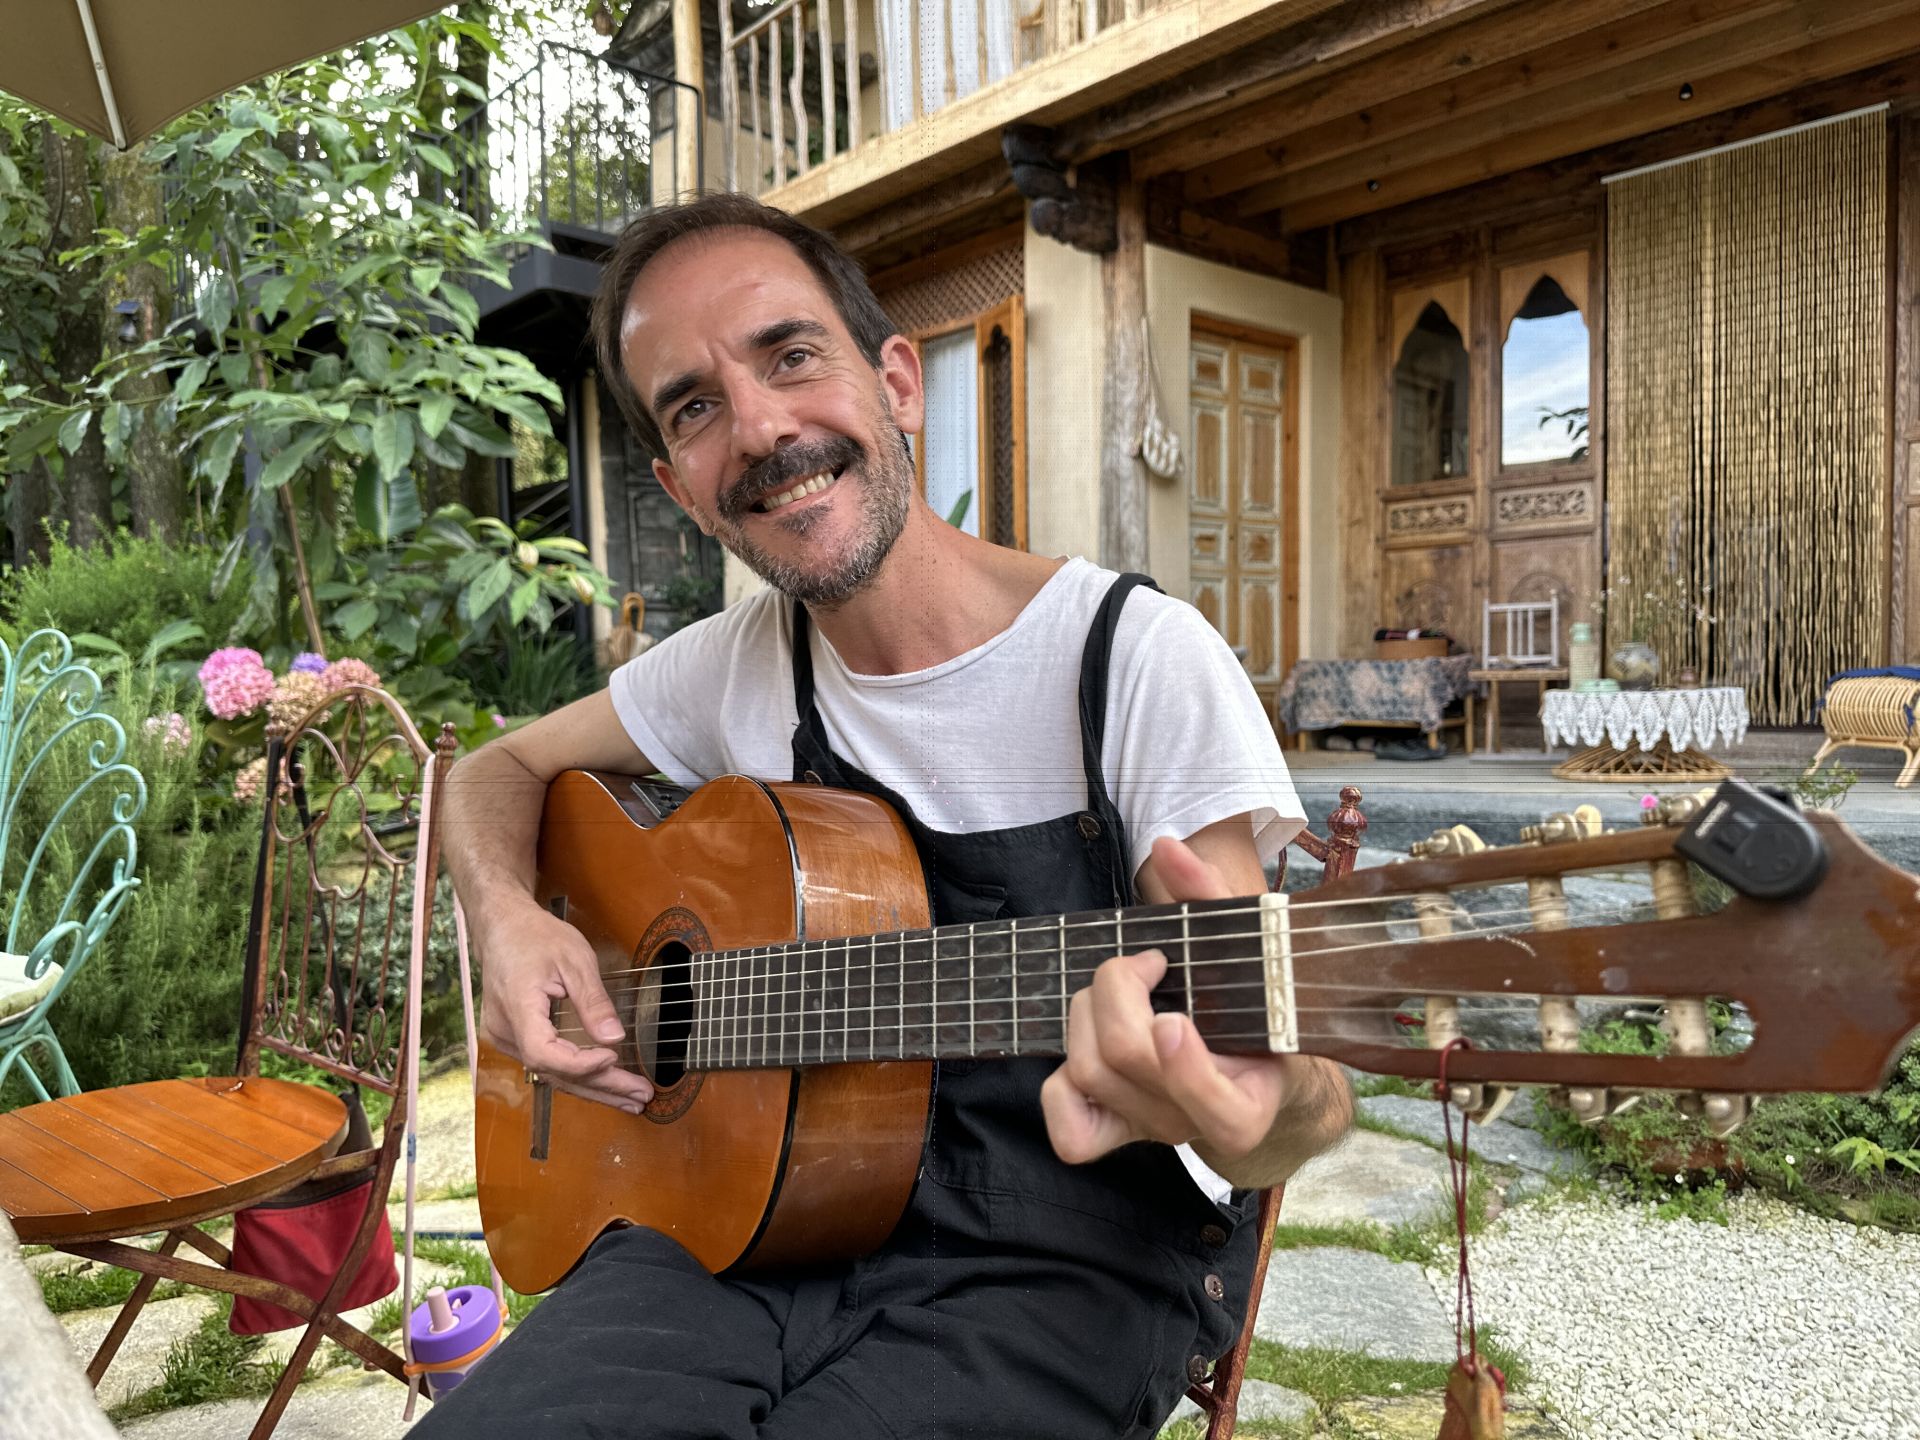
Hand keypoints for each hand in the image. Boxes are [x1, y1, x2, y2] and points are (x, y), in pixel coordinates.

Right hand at [478, 901, 653, 1112]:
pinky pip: (546, 1064)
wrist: (503, 928)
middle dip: (600, 1086)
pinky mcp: (513, 1039)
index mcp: (516, 1007)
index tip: (614, 1057)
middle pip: (552, 1072)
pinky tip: (604, 1084)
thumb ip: (593, 1002)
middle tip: (640, 1095)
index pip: (543, 1052)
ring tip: (631, 1099)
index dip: (579, 1064)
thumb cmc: (536, 937)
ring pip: (551, 1073)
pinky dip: (577, 1075)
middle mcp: (504, 1031)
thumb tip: (615, 1038)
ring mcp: (505, 1038)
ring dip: (592, 1087)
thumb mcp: (574, 960)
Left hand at [1039, 834, 1304, 1167]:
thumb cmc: (1252, 1001)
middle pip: (1124, 1056)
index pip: (1216, 1109)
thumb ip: (1213, 897)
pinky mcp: (1114, 1131)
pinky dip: (1061, 1081)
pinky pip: (1069, 1128)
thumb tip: (1168, 848)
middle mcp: (1194, 1126)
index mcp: (1248, 1105)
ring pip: (1087, 1071)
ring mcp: (1149, 1129)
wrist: (1253, 1072)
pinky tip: (1090, 1039)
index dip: (1185, 1065)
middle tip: (1147, 961)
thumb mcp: (1249, 948)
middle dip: (1118, 987)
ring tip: (1122, 984)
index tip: (1176, 1017)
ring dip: (1088, 1009)